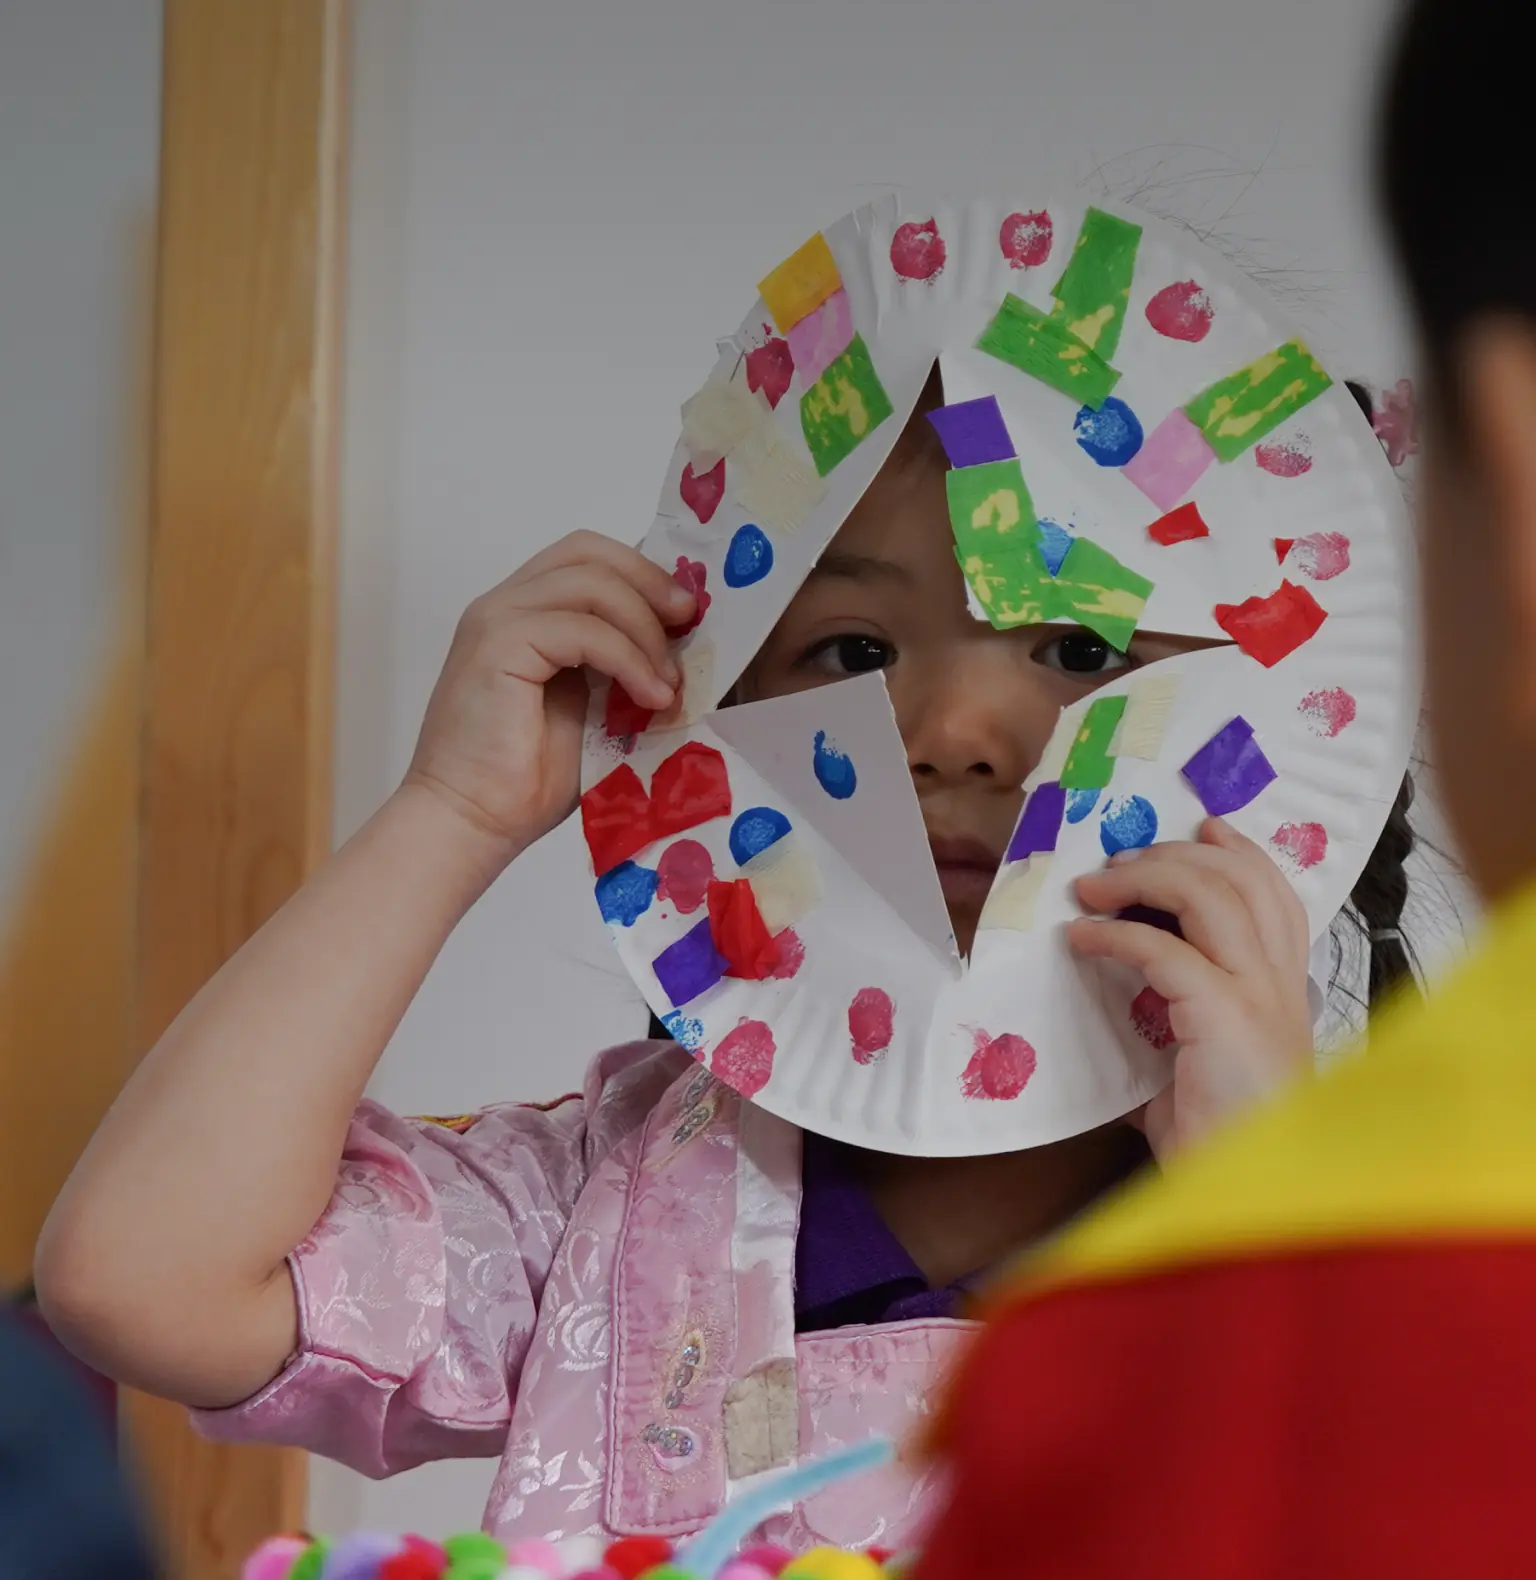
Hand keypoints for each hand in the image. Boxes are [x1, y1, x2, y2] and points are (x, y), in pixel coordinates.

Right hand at [401, 530, 693, 863]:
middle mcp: (506, 604)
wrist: (471, 821)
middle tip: (690, 625)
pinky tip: (650, 696)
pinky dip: (629, 658)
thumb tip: (682, 651)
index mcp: (525, 613)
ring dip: (645, 629)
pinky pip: (584, 629)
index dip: (643, 574)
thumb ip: (621, 669)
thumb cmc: (526, 782)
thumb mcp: (594, 710)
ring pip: (592, 582)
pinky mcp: (499, 645)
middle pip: (590, 551)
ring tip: (668, 684)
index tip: (687, 616)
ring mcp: (497, 619)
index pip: (588, 558)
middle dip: (651, 582)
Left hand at [1066, 818, 1312, 1160]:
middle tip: (1121, 859)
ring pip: (1214, 897)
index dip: (1241, 853)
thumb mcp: (1189, 1087)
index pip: (1278, 898)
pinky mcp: (1226, 1018)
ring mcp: (1260, 999)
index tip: (1201, 826)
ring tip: (1094, 887)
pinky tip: (1081, 939)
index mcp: (1284, 997)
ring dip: (1147, 878)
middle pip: (1244, 882)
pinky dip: (1116, 936)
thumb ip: (1160, 1049)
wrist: (1250, 1206)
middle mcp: (1282, 988)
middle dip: (1178, 855)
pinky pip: (1163, 951)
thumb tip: (1106, 1035)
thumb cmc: (1223, 1156)